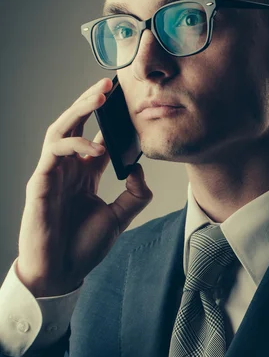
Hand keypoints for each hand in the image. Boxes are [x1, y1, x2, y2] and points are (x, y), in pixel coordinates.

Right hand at [16, 77, 152, 296]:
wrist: (61, 273)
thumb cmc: (83, 246)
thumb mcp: (119, 218)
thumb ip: (135, 194)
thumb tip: (139, 168)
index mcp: (85, 174)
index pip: (96, 136)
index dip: (108, 117)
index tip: (126, 98)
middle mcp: (68, 168)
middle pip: (76, 124)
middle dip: (90, 101)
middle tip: (109, 83)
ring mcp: (52, 173)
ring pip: (60, 130)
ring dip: (79, 110)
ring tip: (99, 96)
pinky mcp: (41, 182)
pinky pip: (54, 152)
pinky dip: (73, 145)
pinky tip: (93, 149)